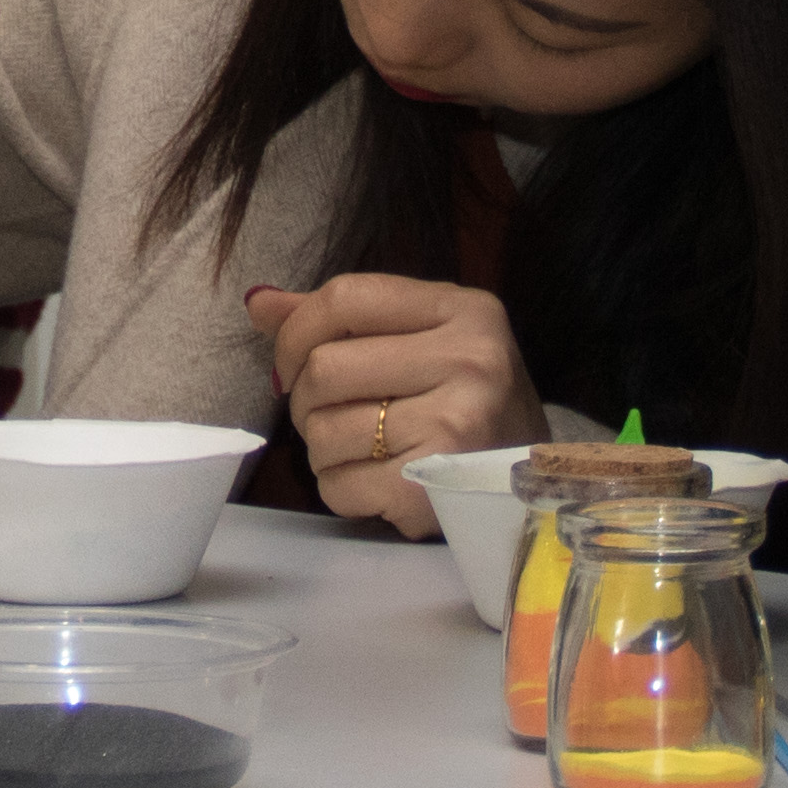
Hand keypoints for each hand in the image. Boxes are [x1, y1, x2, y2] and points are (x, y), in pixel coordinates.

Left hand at [245, 276, 538, 533]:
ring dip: (322, 449)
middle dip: (306, 399)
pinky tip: (374, 484)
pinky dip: (340, 489)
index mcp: (464, 311)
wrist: (530, 482)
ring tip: (359, 450)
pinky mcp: (437, 485)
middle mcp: (469, 360)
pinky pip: (339, 485)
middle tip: (328, 415)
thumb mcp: (423, 340)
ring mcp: (456, 425)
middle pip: (324, 368)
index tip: (292, 363)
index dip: (295, 331)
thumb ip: (345, 319)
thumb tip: (258, 303)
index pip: (345, 298)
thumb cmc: (465, 402)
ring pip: (324, 432)